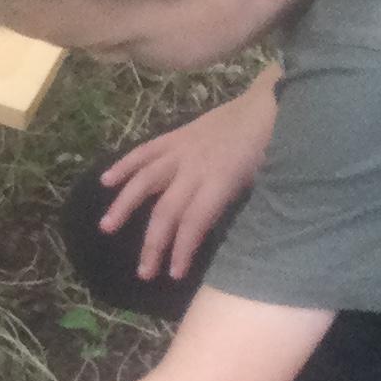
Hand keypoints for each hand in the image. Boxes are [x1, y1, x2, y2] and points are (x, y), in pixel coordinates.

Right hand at [96, 78, 278, 282]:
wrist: (272, 106)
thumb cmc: (274, 149)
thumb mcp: (264, 184)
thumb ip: (235, 207)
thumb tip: (214, 233)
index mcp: (220, 181)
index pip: (193, 223)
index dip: (181, 250)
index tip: (174, 274)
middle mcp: (194, 168)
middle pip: (166, 210)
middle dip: (153, 244)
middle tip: (144, 271)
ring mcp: (181, 150)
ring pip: (146, 180)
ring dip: (124, 205)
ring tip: (106, 227)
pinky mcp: (176, 136)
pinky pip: (145, 151)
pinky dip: (124, 165)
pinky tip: (106, 181)